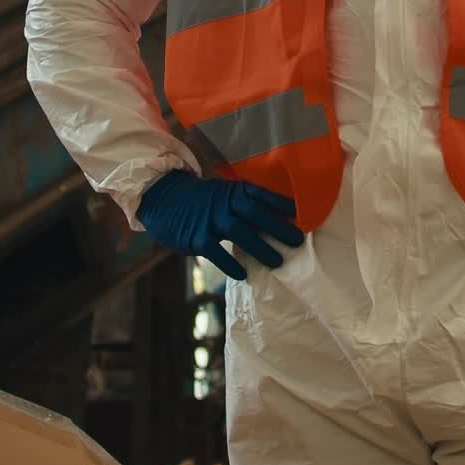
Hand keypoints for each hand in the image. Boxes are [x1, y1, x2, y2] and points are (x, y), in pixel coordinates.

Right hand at [137, 170, 303, 279]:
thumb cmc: (200, 200)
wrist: (163, 200)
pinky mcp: (196, 237)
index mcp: (233, 190)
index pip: (261, 194)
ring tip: (278, 261)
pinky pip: (215, 251)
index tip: (302, 214)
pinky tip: (243, 274)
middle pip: (255, 213)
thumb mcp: (222, 193)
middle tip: (298, 241)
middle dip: (278, 227)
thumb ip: (243, 203)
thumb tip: (274, 219)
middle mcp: (224, 202)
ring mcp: (210, 219)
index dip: (281, 203)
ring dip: (261, 247)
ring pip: (240, 231)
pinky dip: (230, 262)